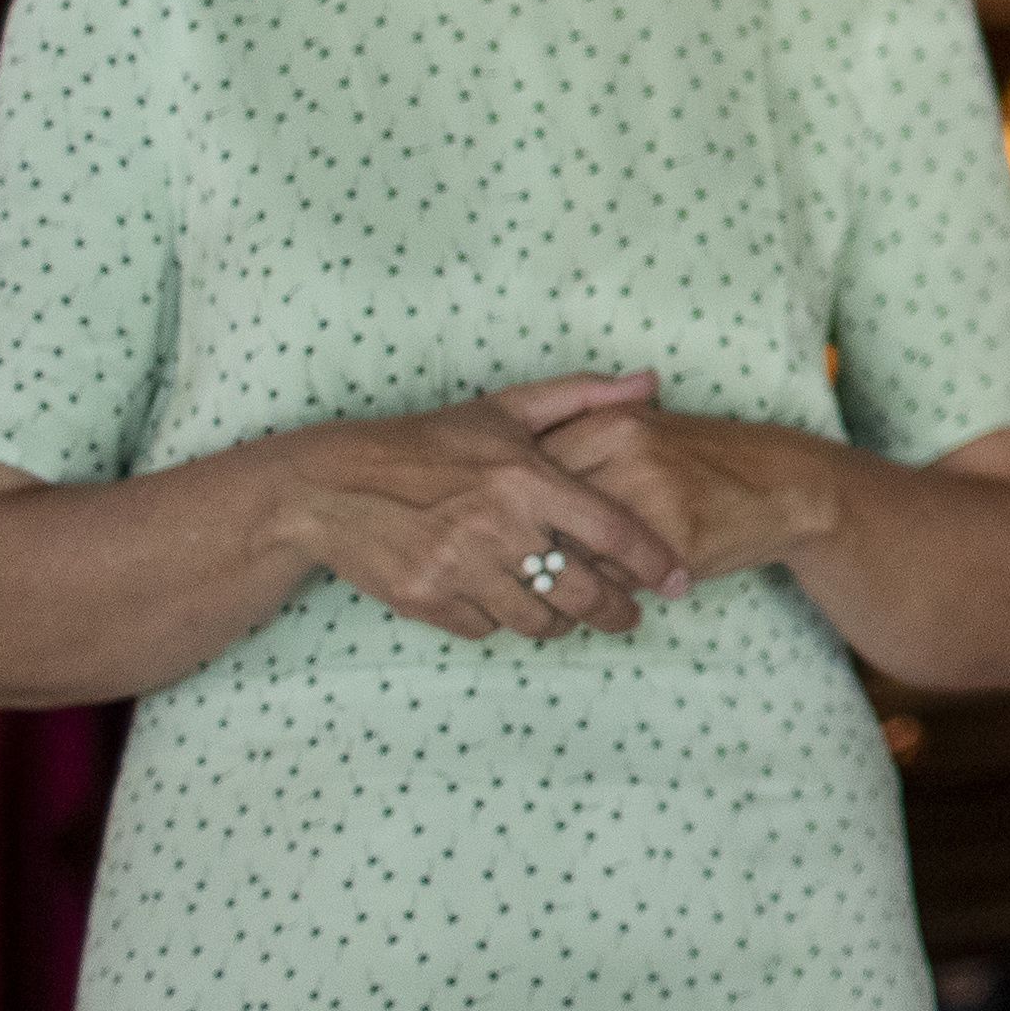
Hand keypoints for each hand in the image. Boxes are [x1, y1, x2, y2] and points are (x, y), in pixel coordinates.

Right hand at [275, 372, 693, 644]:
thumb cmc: (426, 444)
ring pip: (538, 620)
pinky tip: (504, 602)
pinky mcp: (428, 600)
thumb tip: (650, 382)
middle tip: (629, 616)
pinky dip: (501, 621)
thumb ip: (582, 396)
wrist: (332, 486)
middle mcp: (497, 526)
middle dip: (616, 611)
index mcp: (525, 477)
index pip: (613, 530)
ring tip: (569, 611)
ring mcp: (460, 568)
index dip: (654, 562)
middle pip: (583, 590)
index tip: (678, 581)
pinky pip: (487, 629)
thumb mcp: (503, 409)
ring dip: (561, 622)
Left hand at [532, 396, 835, 593]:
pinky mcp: (674, 541)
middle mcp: (626, 452)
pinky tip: (610, 589)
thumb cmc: (702, 462)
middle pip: (542, 509)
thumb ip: (581, 444)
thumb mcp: (643, 432)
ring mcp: (651, 497)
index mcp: (612, 422)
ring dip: (559, 574)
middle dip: (528, 542)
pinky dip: (602, 590)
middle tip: (521, 561)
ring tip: (558, 583)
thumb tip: (508, 485)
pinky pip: (612, 578)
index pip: (527, 466)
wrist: (784, 485)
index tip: (507, 524)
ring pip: (571, 549)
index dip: (512, 504)